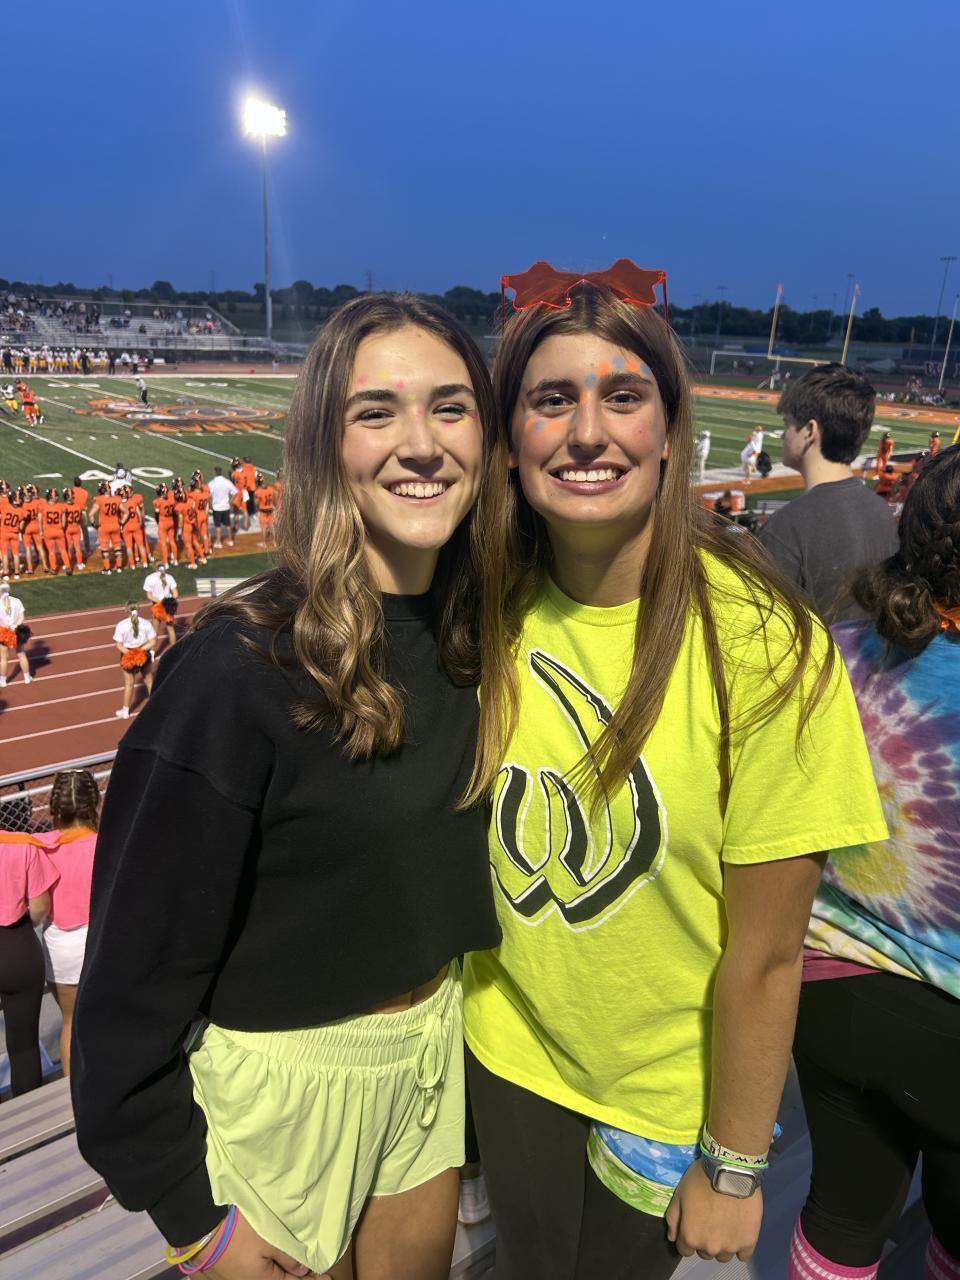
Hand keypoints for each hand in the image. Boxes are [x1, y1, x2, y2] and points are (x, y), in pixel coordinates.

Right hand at [193, 1210, 324, 1278]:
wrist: (199, 1222)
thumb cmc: (239, 1230)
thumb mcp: (270, 1239)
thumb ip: (288, 1257)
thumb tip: (302, 1271)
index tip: (329, 1279)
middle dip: (295, 1279)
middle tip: (313, 1274)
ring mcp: (233, 1278)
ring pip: (264, 1278)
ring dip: (280, 1274)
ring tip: (295, 1269)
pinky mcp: (223, 1268)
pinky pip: (251, 1274)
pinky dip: (266, 1270)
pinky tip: (271, 1265)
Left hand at [664, 1160, 762, 1262]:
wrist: (731, 1171)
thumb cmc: (701, 1180)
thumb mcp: (679, 1194)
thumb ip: (673, 1219)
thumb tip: (672, 1238)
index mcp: (690, 1237)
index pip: (685, 1250)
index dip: (688, 1237)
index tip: (694, 1225)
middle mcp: (709, 1247)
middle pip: (705, 1252)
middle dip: (705, 1240)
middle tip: (710, 1221)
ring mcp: (730, 1247)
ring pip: (723, 1255)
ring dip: (722, 1244)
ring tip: (726, 1225)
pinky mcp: (748, 1242)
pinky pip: (743, 1255)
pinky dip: (740, 1246)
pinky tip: (739, 1231)